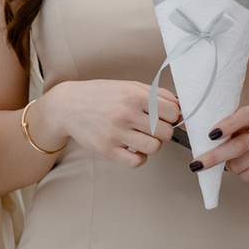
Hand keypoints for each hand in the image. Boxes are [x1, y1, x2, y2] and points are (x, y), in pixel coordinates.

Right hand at [38, 80, 179, 167]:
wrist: (67, 105)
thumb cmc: (101, 95)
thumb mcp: (130, 86)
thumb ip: (158, 94)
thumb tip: (181, 107)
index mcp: (134, 95)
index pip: (172, 112)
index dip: (173, 116)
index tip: (165, 116)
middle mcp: (125, 114)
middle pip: (166, 132)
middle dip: (163, 130)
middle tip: (152, 127)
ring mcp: (116, 133)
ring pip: (154, 147)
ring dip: (152, 144)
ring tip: (142, 136)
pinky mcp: (107, 149)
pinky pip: (137, 162)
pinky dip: (140, 157)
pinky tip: (133, 148)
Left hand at [193, 104, 248, 181]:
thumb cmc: (248, 133)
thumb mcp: (235, 123)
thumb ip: (213, 122)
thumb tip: (183, 120)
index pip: (242, 116)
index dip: (227, 125)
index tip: (211, 135)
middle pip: (239, 146)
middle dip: (214, 157)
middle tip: (196, 164)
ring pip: (240, 164)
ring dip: (230, 166)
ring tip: (234, 159)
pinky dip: (242, 174)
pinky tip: (246, 166)